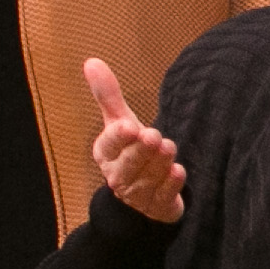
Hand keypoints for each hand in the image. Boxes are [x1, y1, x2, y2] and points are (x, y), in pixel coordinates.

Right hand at [82, 58, 185, 223]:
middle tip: (154, 136)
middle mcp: (118, 176)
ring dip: (158, 165)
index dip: (118, 137)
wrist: (142, 193)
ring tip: (169, 148)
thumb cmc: (130, 150)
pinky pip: (163, 197)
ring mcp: (137, 195)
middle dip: (141, 150)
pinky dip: (170, 186)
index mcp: (106, 153)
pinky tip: (178, 172)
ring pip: (147, 180)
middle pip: (129, 164)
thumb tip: (91, 61)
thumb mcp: (120, 121)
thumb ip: (108, 95)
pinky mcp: (156, 207)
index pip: (109, 145)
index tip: (128, 126)